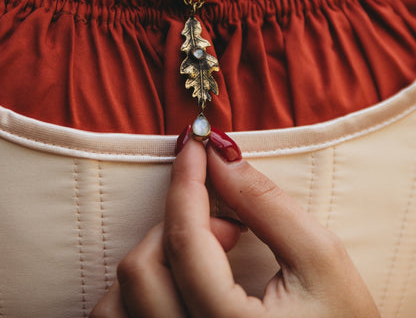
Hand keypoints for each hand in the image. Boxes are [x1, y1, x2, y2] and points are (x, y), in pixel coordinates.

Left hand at [90, 128, 380, 317]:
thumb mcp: (320, 259)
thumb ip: (266, 203)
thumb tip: (220, 155)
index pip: (186, 239)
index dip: (187, 180)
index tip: (195, 143)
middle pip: (141, 267)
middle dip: (180, 225)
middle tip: (230, 225)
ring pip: (118, 299)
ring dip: (156, 256)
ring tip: (209, 257)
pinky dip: (142, 287)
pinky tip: (182, 280)